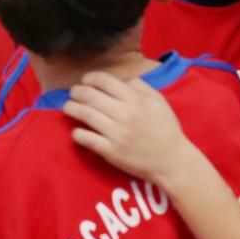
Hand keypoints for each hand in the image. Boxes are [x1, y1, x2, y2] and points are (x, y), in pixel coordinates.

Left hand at [65, 71, 195, 189]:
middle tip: (73, 92)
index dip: (91, 78)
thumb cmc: (166, 128)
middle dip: (77, 92)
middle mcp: (124, 114)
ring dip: (72, 108)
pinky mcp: (110, 152)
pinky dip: (78, 133)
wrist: (171, 161)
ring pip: (86, 115)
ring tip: (68, 107)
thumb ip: (141, 87)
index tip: (86, 80)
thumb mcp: (159, 101)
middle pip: (91, 96)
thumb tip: (121, 80)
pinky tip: (76, 131)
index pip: (106, 81)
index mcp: (136, 100)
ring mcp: (115, 134)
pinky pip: (87, 139)